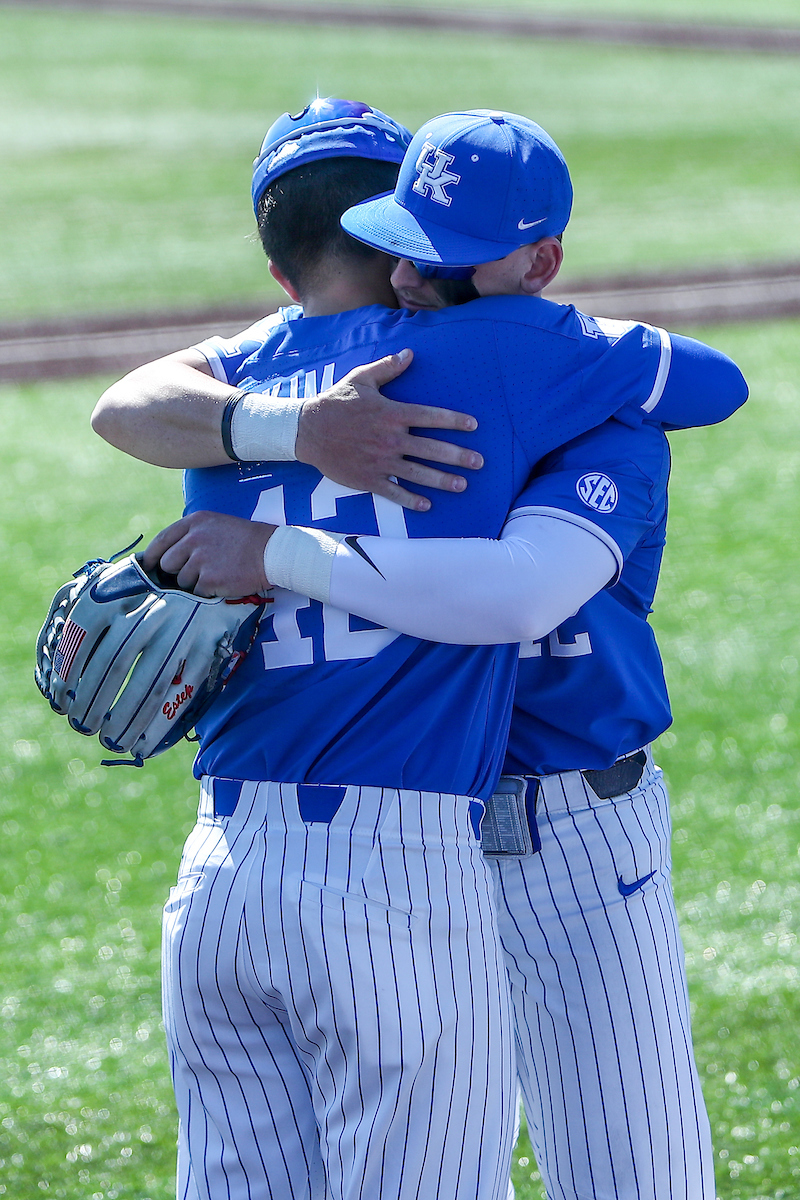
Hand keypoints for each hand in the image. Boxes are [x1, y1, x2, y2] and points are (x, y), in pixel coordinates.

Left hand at [142, 511, 275, 597]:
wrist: (272, 552)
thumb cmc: (246, 540)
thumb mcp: (216, 524)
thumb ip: (191, 534)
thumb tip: (167, 554)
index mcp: (194, 523)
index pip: (161, 540)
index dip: (151, 556)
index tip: (148, 565)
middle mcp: (193, 539)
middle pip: (167, 563)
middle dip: (177, 570)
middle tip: (196, 571)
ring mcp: (200, 560)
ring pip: (181, 580)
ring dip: (194, 582)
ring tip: (216, 573)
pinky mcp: (208, 579)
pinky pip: (196, 591)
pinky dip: (207, 591)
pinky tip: (222, 581)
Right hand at [294, 349, 482, 511]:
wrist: (307, 431)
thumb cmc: (335, 402)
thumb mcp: (361, 379)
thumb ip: (387, 368)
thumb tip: (410, 354)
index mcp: (391, 413)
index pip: (430, 417)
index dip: (454, 421)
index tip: (473, 426)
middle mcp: (390, 439)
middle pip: (431, 449)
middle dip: (458, 456)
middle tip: (479, 463)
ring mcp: (380, 461)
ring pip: (417, 473)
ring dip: (442, 480)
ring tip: (463, 485)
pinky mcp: (368, 478)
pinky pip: (393, 491)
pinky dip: (410, 499)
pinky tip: (426, 505)